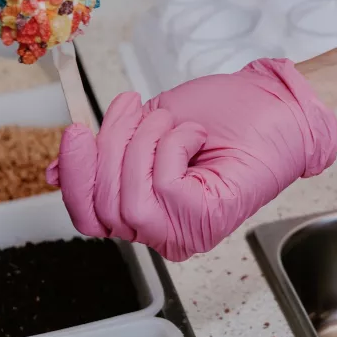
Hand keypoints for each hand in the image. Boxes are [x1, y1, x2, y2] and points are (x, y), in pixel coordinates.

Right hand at [46, 58, 336, 261]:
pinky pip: (162, 186)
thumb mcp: (147, 129)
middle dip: (108, 148)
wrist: (279, 106)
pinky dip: (172, 147)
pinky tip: (195, 136)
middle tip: (133, 109)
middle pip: (101, 207)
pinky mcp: (207, 219)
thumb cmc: (226, 115)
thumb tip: (56, 174)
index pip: (88, 216)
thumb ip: (105, 155)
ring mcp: (186, 230)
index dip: (74, 176)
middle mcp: (164, 231)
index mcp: (147, 212)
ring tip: (170, 121)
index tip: (74, 130)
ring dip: (141, 145)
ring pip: (129, 199)